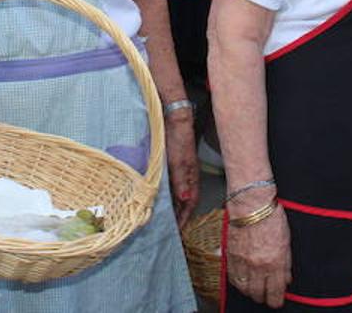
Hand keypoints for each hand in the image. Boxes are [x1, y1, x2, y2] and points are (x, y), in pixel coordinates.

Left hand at [163, 112, 198, 226]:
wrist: (174, 120)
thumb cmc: (178, 140)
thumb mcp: (178, 162)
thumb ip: (181, 181)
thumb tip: (184, 199)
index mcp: (192, 177)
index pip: (190, 203)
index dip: (185, 218)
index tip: (178, 231)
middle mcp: (187, 176)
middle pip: (184, 201)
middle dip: (179, 216)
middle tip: (170, 229)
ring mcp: (180, 171)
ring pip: (177, 194)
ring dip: (172, 206)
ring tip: (163, 218)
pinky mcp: (172, 165)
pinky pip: (170, 185)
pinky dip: (166, 194)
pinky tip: (158, 198)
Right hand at [227, 202, 290, 307]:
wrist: (251, 204)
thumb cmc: (271, 217)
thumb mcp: (286, 241)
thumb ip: (286, 264)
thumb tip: (286, 279)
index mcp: (275, 263)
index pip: (275, 293)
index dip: (276, 300)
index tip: (277, 300)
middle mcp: (258, 266)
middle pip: (258, 294)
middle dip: (263, 297)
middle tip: (266, 295)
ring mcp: (243, 262)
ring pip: (245, 289)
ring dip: (250, 291)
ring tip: (255, 289)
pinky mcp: (231, 256)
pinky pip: (233, 278)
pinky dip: (238, 283)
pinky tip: (243, 281)